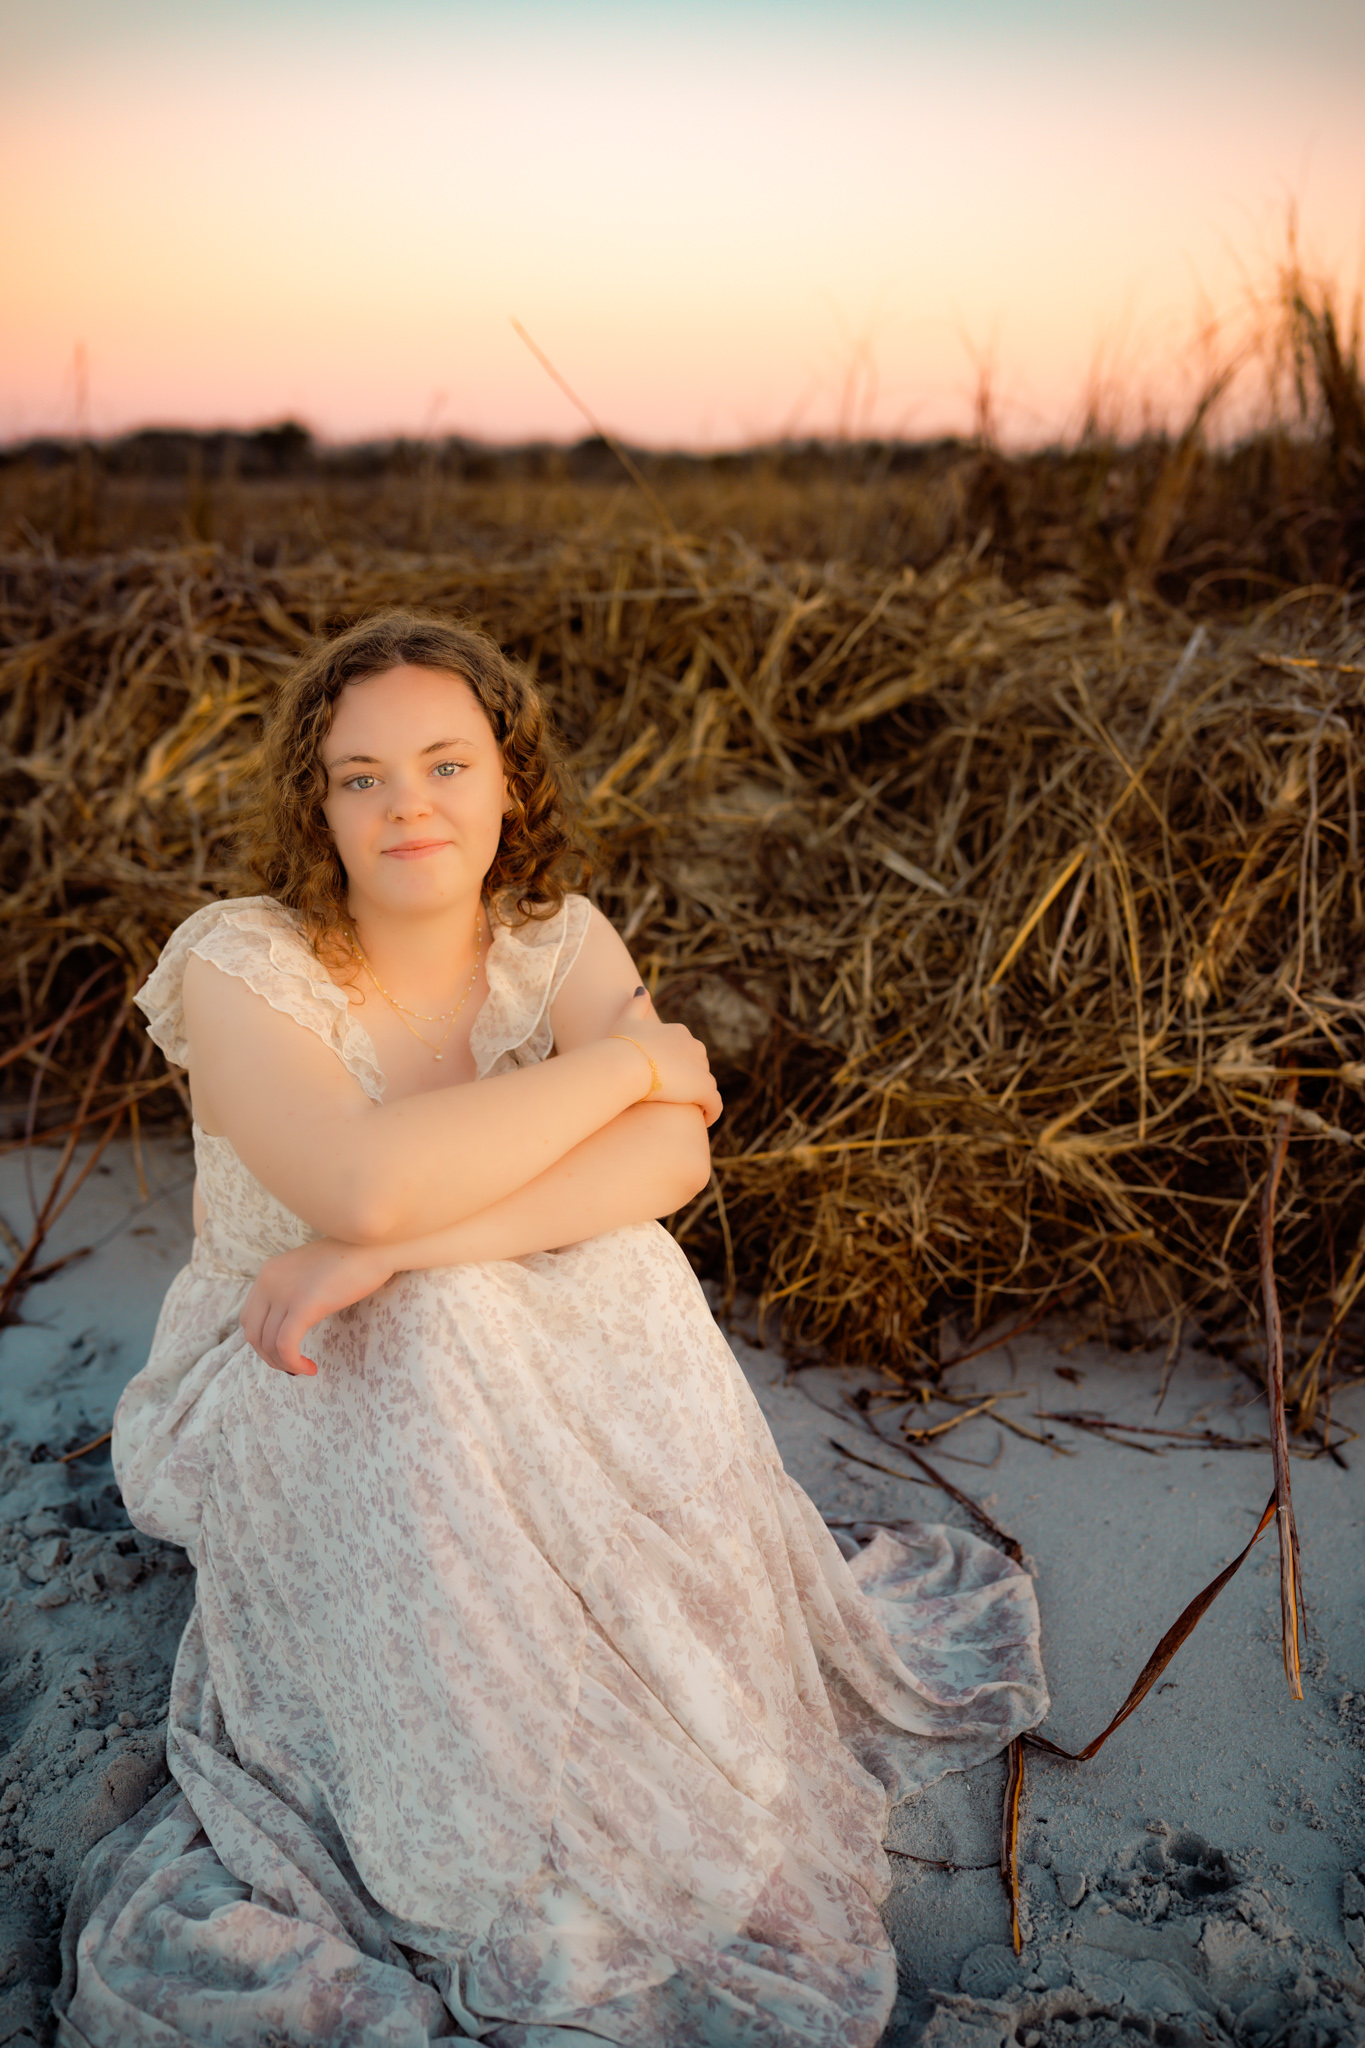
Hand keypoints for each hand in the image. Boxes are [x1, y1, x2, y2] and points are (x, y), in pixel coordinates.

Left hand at [239, 1238, 396, 1376]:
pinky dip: (294, 1363)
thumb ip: (293, 1290)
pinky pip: (286, 1345)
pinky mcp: (303, 1304)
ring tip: (304, 1369)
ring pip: (269, 1343)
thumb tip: (291, 1322)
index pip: (248, 1317)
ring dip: (284, 1363)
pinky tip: (311, 1368)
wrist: (376, 1246)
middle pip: (253, 1333)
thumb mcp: (309, 1271)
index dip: (262, 1342)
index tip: (282, 1353)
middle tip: (292, 1367)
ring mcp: (284, 1291)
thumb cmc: (352, 1259)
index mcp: (268, 1272)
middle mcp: (269, 1280)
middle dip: (269, 1357)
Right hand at [609, 987, 722, 1126]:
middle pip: (698, 1067)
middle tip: (676, 1098)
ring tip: (689, 1111)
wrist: (626, 1065)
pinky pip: (715, 1104)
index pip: (686, 1050)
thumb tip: (641, 989)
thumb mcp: (627, 1019)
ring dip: (701, 1097)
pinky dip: (712, 1112)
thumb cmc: (622, 1044)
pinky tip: (704, 1120)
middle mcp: (695, 1047)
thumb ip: (636, 1003)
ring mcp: (701, 1068)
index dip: (678, 1065)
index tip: (668, 1079)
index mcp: (679, 1033)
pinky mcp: (704, 1089)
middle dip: (690, 1081)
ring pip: (707, 1085)